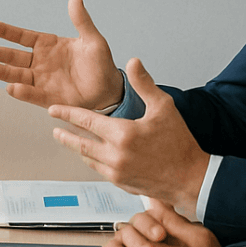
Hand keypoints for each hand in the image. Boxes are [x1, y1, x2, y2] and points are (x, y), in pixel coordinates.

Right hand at [0, 0, 122, 109]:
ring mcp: (41, 81)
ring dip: (1, 72)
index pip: (21, 37)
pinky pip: (32, 94)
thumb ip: (82, 21)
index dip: (5, 31)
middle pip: (11, 57)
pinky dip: (22, 92)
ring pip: (16, 75)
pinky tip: (11, 87)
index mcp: (47, 46)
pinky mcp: (48, 98)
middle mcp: (39, 63)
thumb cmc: (100, 64)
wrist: (110, 90)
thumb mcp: (93, 40)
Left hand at [47, 59, 208, 210]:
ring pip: (88, 158)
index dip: (67, 113)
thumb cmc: (180, 143)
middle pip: (80, 143)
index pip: (86, 120)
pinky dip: (92, 161)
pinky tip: (91, 156)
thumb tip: (133, 63)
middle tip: (54, 130)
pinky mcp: (121, 184)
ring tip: (69, 141)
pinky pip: (99, 170)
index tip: (53, 110)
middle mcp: (115, 155)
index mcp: (123, 134)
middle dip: (65, 135)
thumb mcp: (164, 107)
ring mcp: (117, 172)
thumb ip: (144, 84)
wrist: (191, 178)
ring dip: (77, 148)